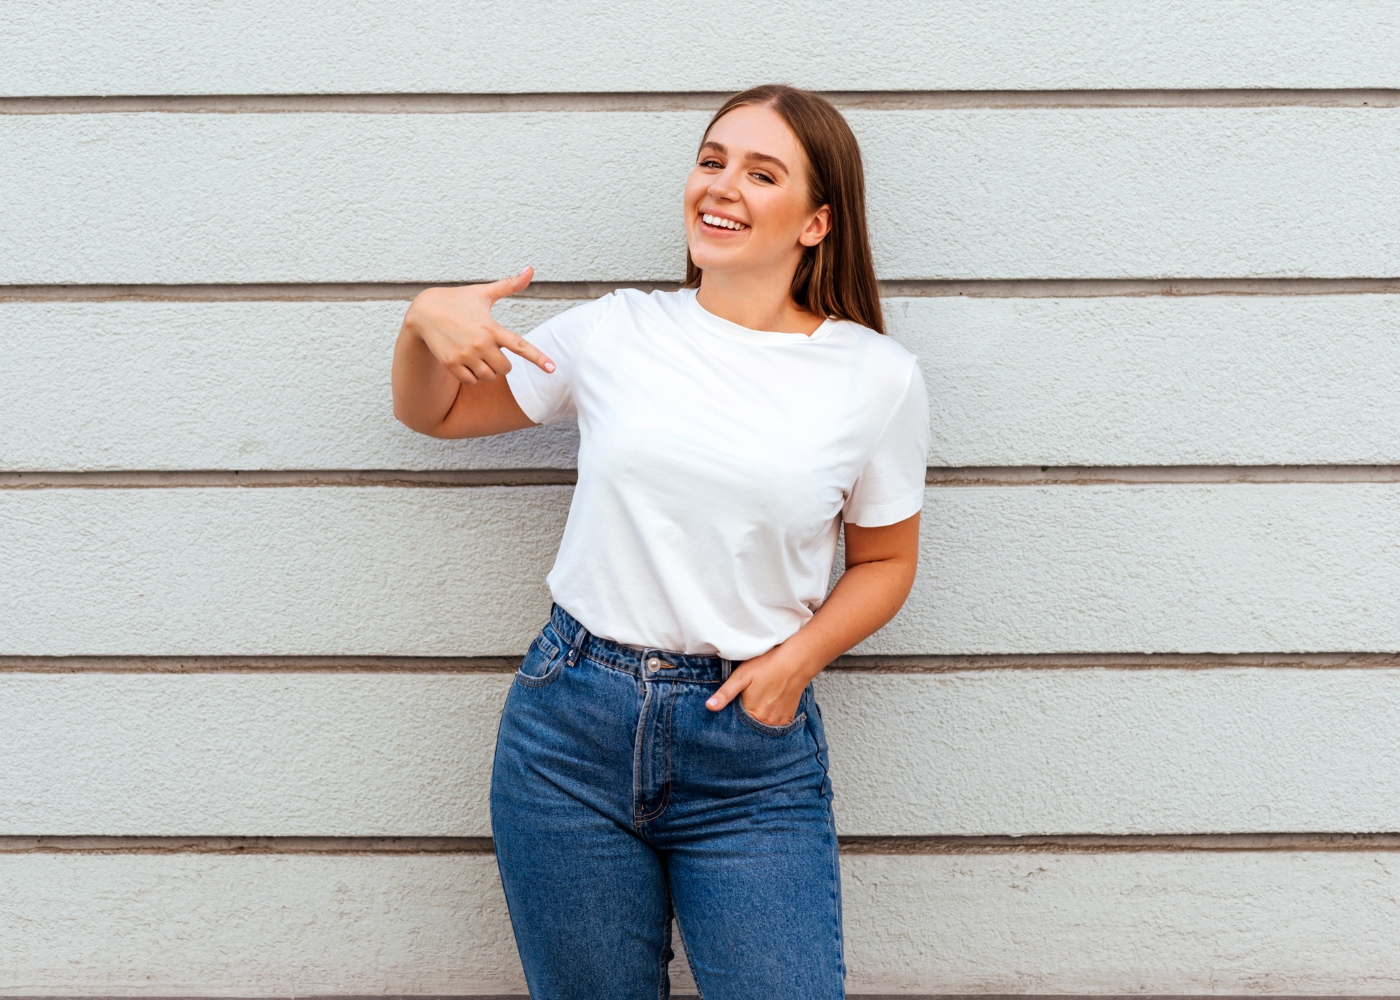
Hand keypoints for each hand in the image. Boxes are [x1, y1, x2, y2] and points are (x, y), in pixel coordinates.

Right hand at [404, 267, 554, 384]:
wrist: (424, 311)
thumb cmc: (458, 300)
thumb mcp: (483, 292)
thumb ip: (509, 285)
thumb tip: (531, 268)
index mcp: (491, 327)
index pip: (520, 346)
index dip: (538, 358)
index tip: (553, 368)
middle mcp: (480, 343)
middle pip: (505, 369)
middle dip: (502, 364)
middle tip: (491, 352)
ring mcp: (464, 355)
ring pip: (488, 377)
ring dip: (487, 371)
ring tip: (477, 355)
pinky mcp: (451, 364)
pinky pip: (471, 381)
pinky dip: (472, 377)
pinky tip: (466, 362)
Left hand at [705, 644, 815, 726]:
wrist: (796, 661)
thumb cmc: (767, 666)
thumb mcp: (741, 676)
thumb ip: (725, 693)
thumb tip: (709, 707)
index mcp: (753, 715)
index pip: (736, 726)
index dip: (731, 719)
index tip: (731, 710)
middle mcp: (767, 723)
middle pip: (749, 727)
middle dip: (744, 720)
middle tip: (745, 703)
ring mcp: (779, 722)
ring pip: (761, 726)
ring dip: (757, 720)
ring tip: (757, 704)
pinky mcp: (788, 718)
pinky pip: (774, 724)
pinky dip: (769, 718)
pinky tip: (768, 706)